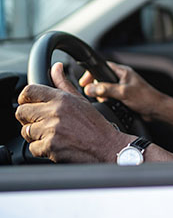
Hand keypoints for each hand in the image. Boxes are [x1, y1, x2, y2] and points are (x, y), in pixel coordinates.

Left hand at [15, 62, 129, 162]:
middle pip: (21, 112)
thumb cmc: (95, 125)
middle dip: (29, 119)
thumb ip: (63, 83)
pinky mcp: (50, 146)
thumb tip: (56, 67)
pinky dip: (42, 149)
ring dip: (36, 135)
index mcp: (62, 98)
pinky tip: (56, 145)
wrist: (106, 146)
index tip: (30, 105)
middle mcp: (55, 111)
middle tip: (42, 123)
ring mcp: (52, 129)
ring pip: (26, 131)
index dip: (25, 99)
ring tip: (53, 135)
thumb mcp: (81, 100)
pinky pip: (32, 147)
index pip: (29, 91)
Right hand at [80, 62, 167, 120]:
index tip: (84, 82)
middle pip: (102, 78)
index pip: (103, 66)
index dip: (92, 73)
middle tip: (94, 94)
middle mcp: (123, 78)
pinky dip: (107, 100)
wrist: (157, 110)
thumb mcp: (123, 92)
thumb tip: (89, 88)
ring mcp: (123, 87)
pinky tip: (110, 105)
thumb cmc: (146, 98)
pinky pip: (110, 96)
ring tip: (105, 100)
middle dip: (96, 86)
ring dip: (102, 95)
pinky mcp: (124, 96)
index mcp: (123, 72)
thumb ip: (106, 89)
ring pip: (105, 88)